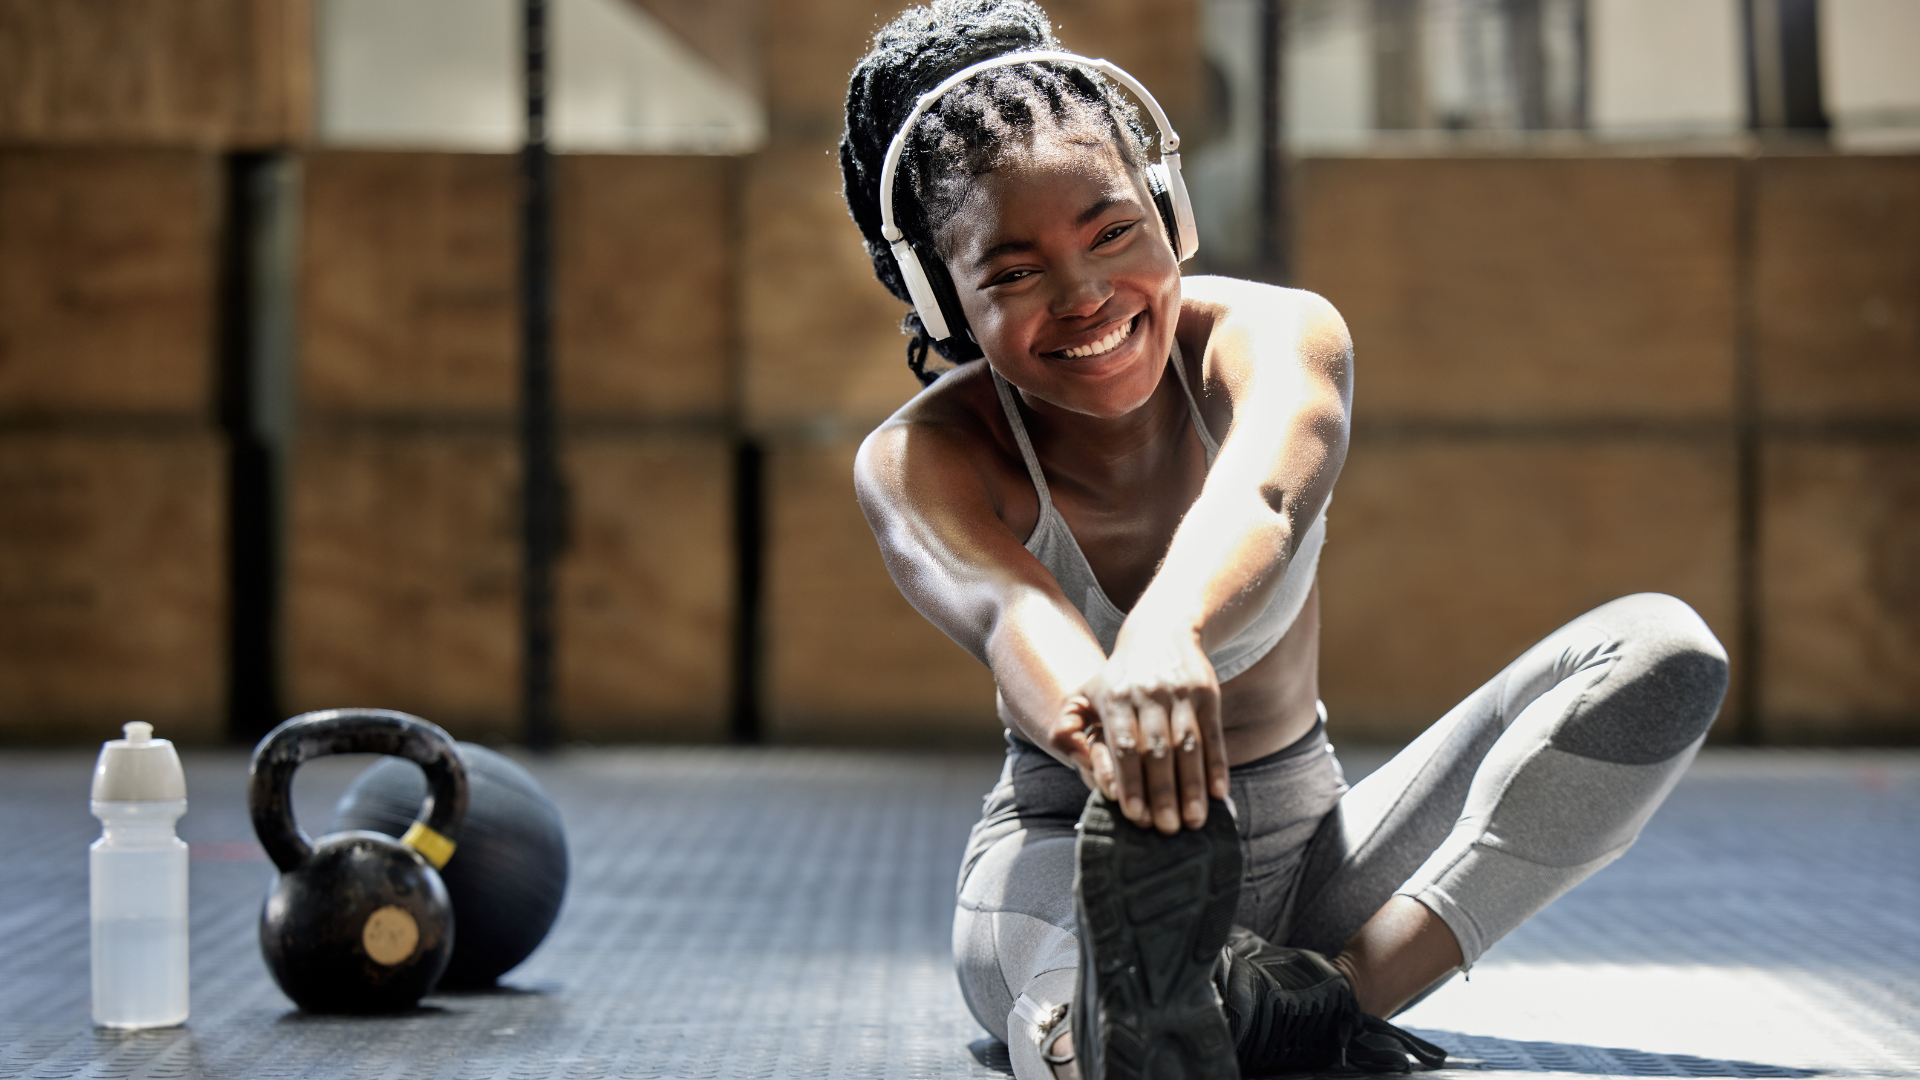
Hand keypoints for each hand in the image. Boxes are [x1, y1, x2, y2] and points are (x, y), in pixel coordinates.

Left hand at [1052, 625, 1229, 833]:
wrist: (1160, 633)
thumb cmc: (1116, 678)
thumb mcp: (1084, 693)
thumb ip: (1068, 726)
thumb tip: (1074, 756)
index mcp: (1115, 699)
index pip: (1124, 746)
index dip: (1130, 781)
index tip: (1134, 815)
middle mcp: (1148, 696)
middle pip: (1157, 751)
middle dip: (1163, 793)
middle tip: (1167, 830)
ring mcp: (1181, 695)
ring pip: (1188, 746)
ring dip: (1192, 787)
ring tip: (1194, 822)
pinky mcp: (1207, 695)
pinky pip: (1214, 735)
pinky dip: (1217, 766)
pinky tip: (1219, 794)